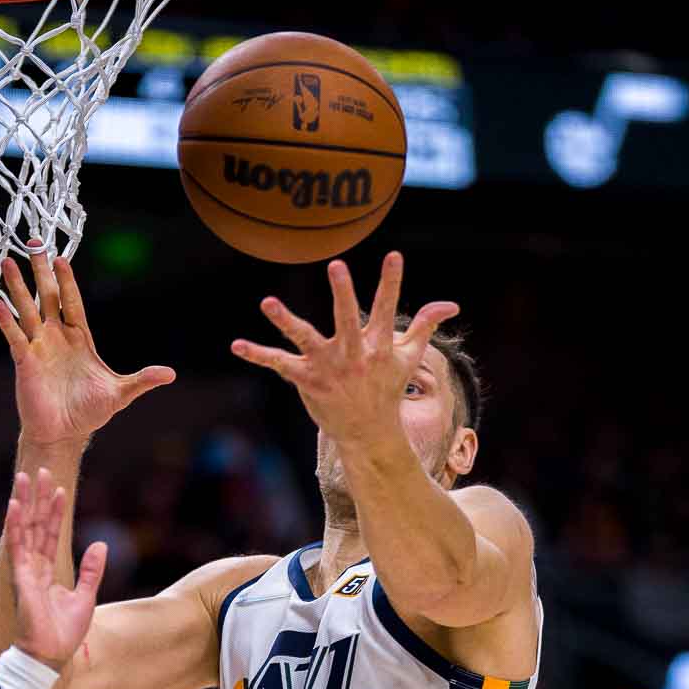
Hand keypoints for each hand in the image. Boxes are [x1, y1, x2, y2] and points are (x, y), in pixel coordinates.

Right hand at [0, 243, 174, 447]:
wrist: (66, 433)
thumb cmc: (89, 411)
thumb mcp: (121, 393)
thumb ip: (143, 380)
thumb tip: (171, 374)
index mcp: (79, 338)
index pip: (72, 302)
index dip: (68, 280)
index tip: (62, 258)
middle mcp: (56, 337)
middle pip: (47, 297)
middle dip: (41, 271)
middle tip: (33, 242)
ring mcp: (39, 348)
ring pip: (27, 311)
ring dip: (17, 288)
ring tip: (7, 262)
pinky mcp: (25, 363)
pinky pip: (16, 338)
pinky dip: (7, 323)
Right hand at [6, 468, 106, 670]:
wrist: (52, 656)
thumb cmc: (65, 632)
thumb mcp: (86, 595)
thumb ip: (91, 570)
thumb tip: (101, 543)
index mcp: (47, 571)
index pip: (50, 533)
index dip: (54, 511)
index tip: (59, 488)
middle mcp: (34, 567)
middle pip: (35, 525)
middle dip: (37, 498)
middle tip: (39, 470)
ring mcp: (26, 571)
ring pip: (25, 529)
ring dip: (25, 503)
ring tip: (25, 477)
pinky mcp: (21, 578)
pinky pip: (17, 547)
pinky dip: (15, 525)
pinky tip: (14, 505)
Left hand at [230, 251, 458, 445]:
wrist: (368, 432)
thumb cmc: (386, 389)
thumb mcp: (409, 357)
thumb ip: (425, 325)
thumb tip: (451, 304)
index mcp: (377, 345)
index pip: (386, 308)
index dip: (390, 282)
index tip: (394, 256)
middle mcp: (352, 354)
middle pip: (347, 319)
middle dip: (342, 293)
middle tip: (337, 266)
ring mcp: (328, 367)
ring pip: (305, 338)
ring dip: (286, 321)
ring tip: (268, 303)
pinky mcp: (306, 380)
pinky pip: (278, 364)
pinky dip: (258, 355)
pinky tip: (237, 345)